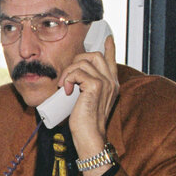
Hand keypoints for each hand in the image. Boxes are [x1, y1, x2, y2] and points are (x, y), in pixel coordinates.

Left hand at [61, 34, 119, 175]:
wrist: (89, 137)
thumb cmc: (85, 123)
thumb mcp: (86, 101)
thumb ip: (85, 89)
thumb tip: (73, 79)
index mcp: (111, 84)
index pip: (111, 60)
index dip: (109, 48)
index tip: (108, 38)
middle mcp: (110, 81)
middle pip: (95, 55)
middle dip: (76, 60)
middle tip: (67, 77)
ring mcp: (105, 83)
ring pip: (84, 61)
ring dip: (68, 71)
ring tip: (64, 86)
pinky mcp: (95, 86)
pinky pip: (78, 72)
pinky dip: (68, 79)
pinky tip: (66, 91)